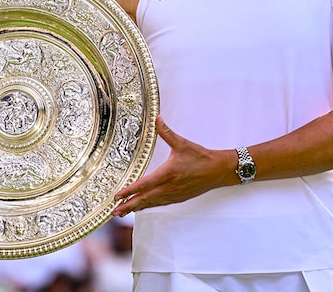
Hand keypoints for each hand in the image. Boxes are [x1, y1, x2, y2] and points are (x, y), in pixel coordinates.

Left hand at [112, 116, 233, 216]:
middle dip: (128, 205)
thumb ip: (167, 132)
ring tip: (123, 212)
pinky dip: (149, 206)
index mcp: (167, 174)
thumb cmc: (201, 158)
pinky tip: (143, 207)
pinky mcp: (179, 198)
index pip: (143, 185)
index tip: (117, 196)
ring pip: (151, 203)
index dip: (129, 191)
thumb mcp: (182, 143)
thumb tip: (157, 119)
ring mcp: (174, 195)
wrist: (218, 170)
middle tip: (114, 211)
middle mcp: (169, 187)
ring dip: (136, 208)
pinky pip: (160, 204)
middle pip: (144, 199)